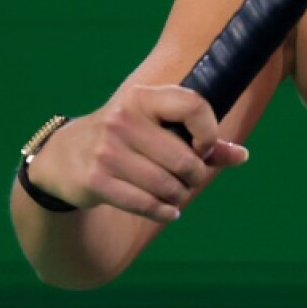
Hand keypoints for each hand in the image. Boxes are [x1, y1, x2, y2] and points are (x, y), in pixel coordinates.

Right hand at [26, 85, 248, 222]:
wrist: (64, 156)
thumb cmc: (126, 138)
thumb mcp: (158, 127)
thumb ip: (201, 139)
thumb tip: (242, 156)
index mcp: (143, 96)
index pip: (194, 105)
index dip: (209, 131)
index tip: (203, 147)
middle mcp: (123, 119)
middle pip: (183, 158)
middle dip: (195, 176)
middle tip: (190, 179)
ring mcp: (107, 151)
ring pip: (166, 185)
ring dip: (179, 196)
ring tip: (177, 195)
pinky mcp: (96, 180)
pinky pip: (145, 203)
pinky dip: (164, 211)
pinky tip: (168, 210)